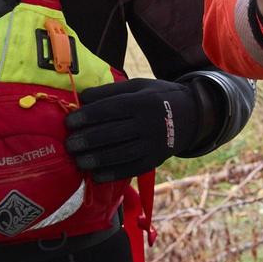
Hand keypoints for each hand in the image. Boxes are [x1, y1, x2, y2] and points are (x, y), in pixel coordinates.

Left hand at [66, 78, 202, 181]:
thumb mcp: (139, 86)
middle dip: (86, 140)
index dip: (87, 117)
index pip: (110, 110)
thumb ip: (111, 91)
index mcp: (144, 102)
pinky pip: (130, 169)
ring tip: (78, 160)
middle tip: (69, 144)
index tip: (69, 122)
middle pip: (112, 134)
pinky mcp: (155, 161)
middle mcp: (150, 124)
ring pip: (119, 154)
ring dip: (95, 160)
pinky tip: (95, 175)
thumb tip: (82, 98)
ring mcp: (153, 145)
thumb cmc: (158, 97)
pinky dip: (111, 174)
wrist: (193, 115)